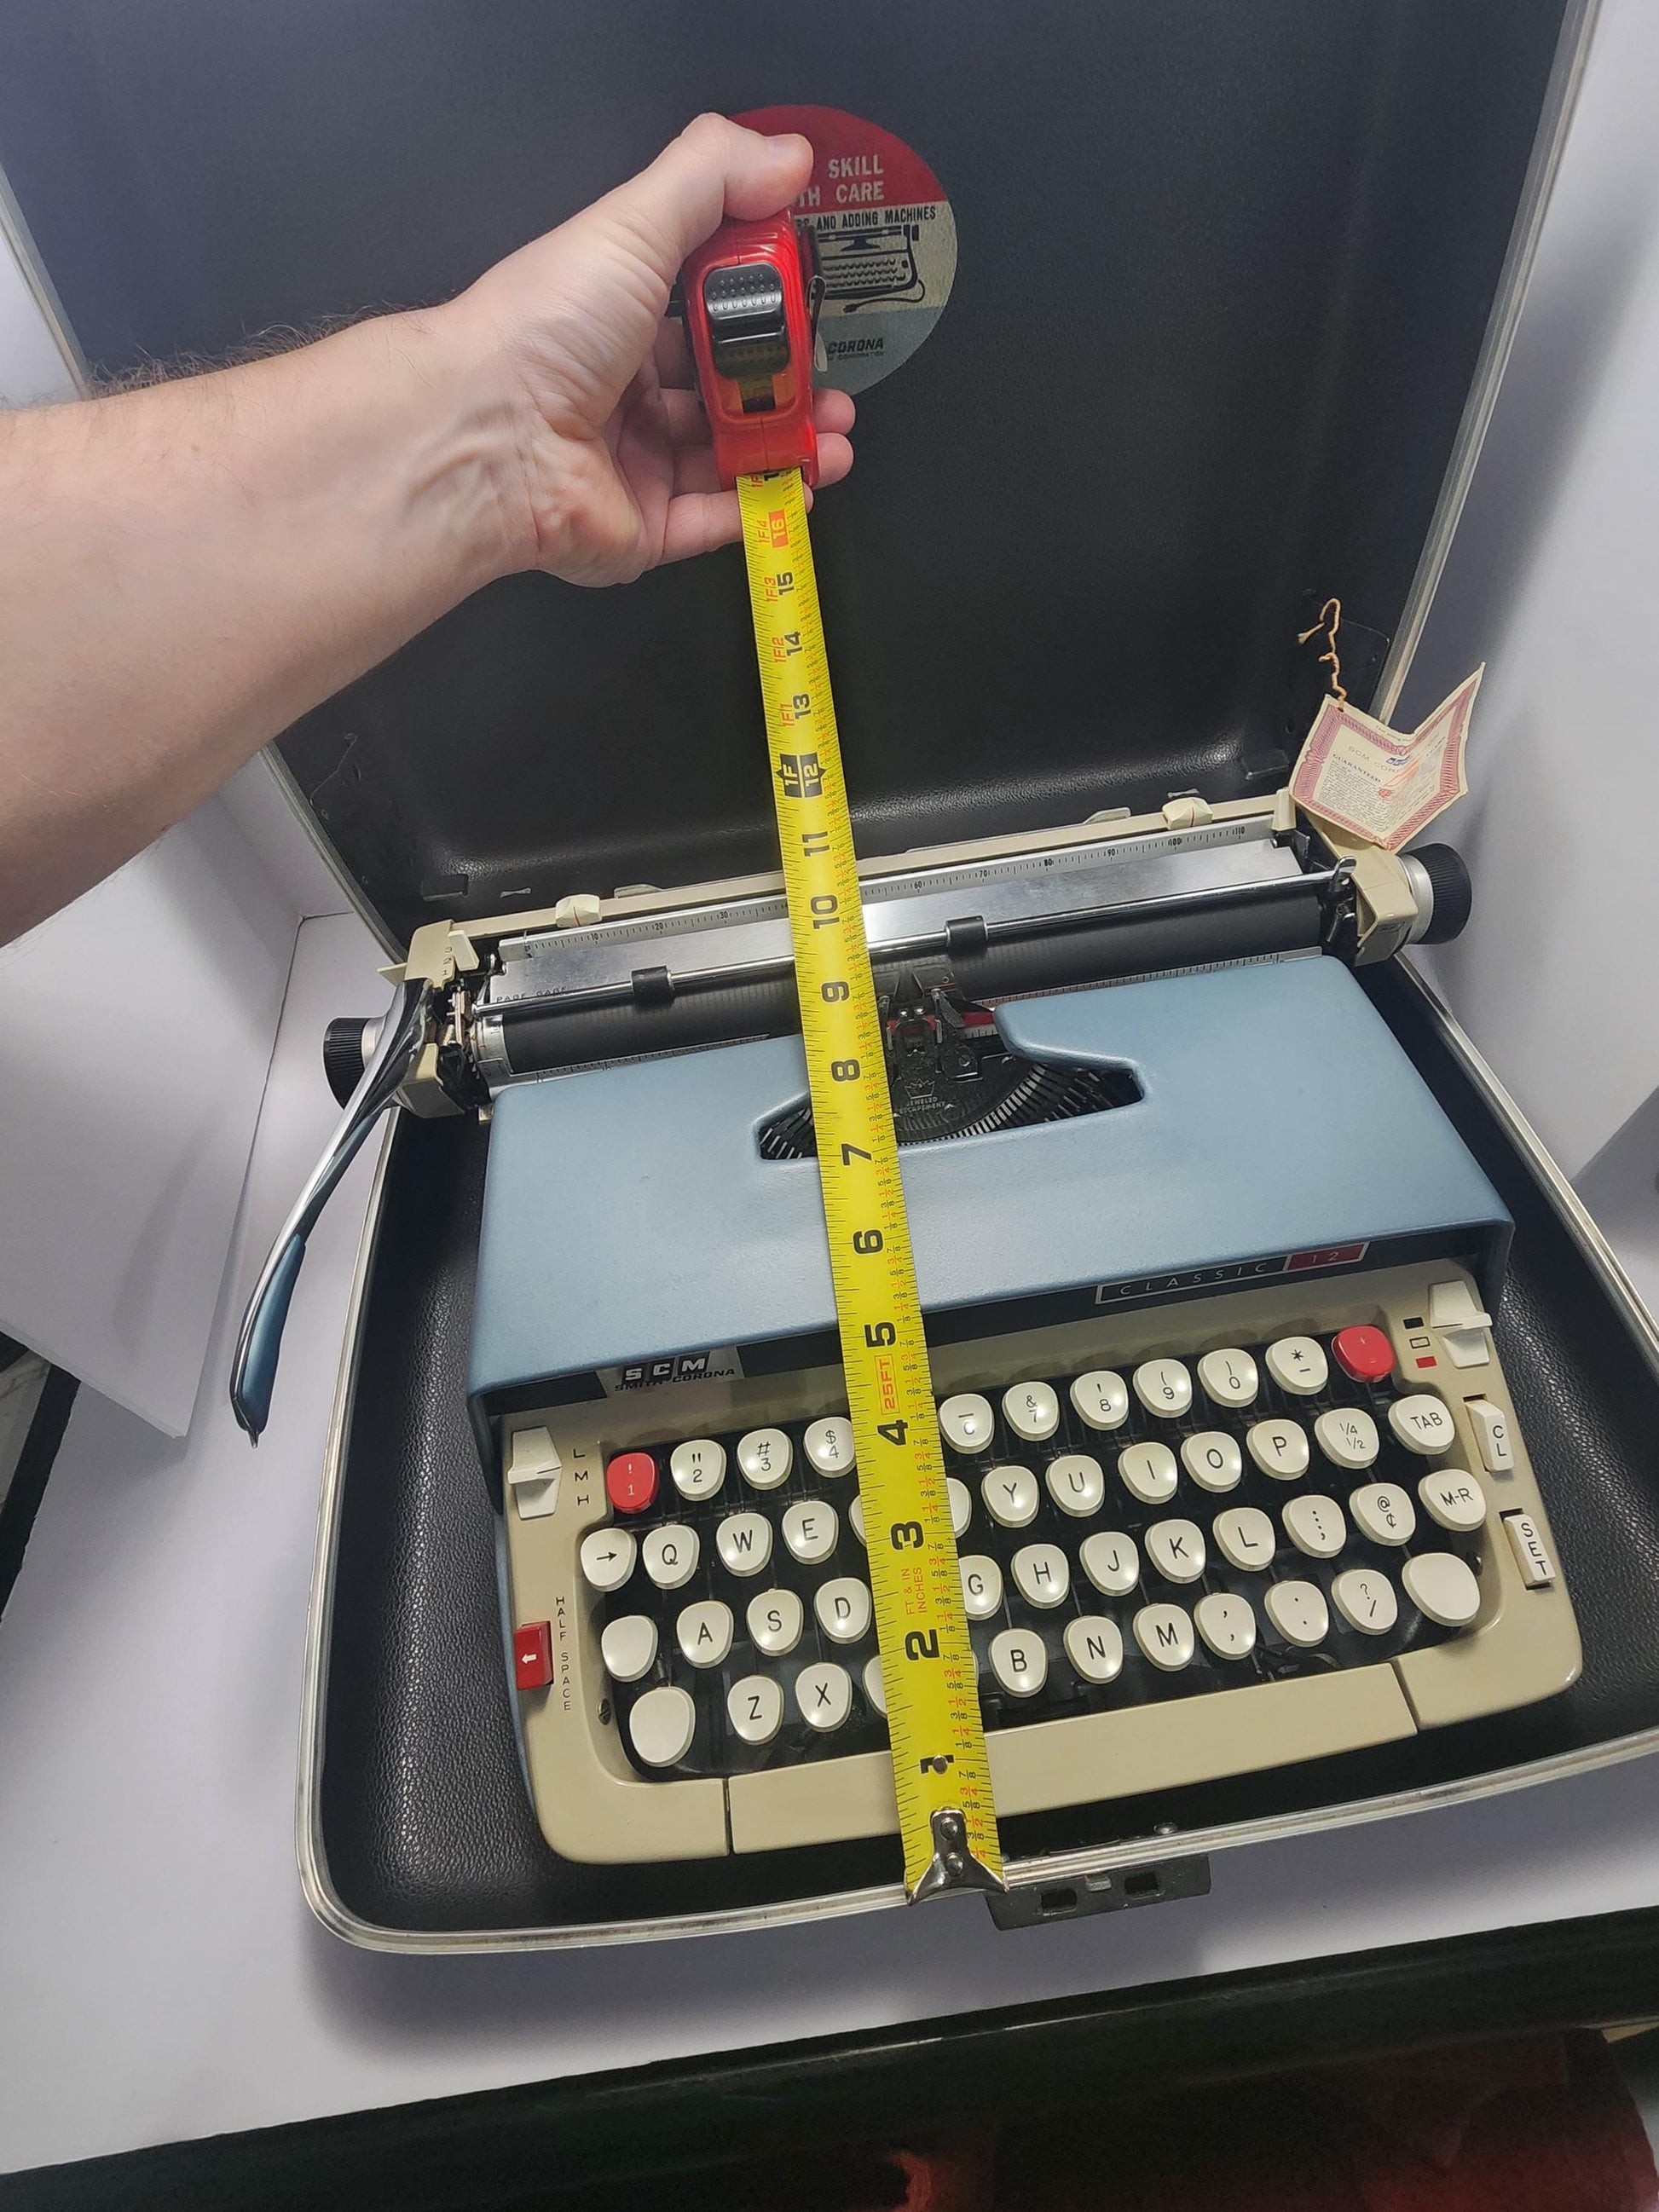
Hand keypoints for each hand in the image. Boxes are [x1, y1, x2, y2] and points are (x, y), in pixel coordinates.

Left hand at [449, 114, 854, 586]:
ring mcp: (634, 468)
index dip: (760, 314)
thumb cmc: (547, 324)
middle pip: (724, 394)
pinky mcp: (643, 532)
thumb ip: (713, 177)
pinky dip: (766, 503)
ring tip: (837, 437)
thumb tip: (790, 154)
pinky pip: (715, 521)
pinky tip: (807, 483)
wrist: (489, 432)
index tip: (808, 308)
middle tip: (835, 387)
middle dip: (788, 391)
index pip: (701, 316)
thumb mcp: (633, 222)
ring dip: (790, 446)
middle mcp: (623, 397)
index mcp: (614, 322)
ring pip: (729, 460)